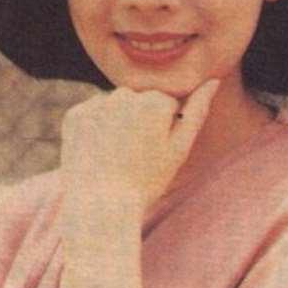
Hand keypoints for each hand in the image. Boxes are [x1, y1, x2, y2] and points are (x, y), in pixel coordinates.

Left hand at [60, 80, 219, 222]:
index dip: (164, 130)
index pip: (166, 104)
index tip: (154, 152)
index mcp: (156, 101)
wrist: (100, 207)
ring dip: (117, 122)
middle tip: (134, 157)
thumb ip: (197, 111)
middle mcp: (125, 95)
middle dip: (140, 120)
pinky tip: (98, 153)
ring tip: (115, 156)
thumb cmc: (146, 181)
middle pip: (140, 101)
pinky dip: (95, 129)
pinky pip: (92, 114)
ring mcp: (96, 104)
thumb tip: (213, 81)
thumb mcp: (178, 149)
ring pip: (115, 106)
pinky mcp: (75, 116)